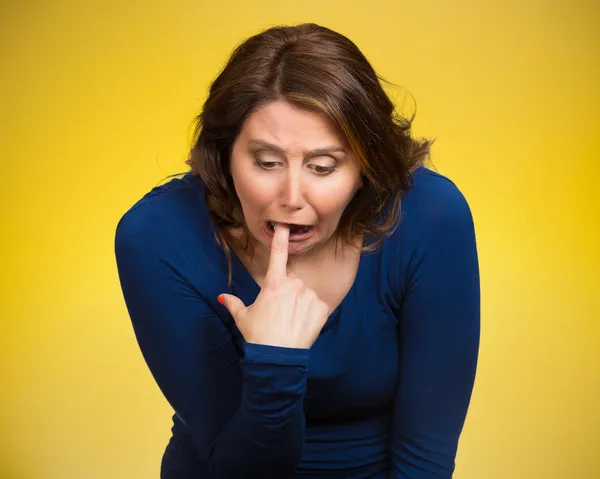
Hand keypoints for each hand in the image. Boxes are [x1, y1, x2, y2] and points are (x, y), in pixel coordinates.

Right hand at [218, 224, 328, 348]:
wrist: (278, 357)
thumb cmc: (259, 336)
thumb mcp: (243, 318)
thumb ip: (233, 304)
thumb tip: (221, 297)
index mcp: (274, 283)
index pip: (278, 254)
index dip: (281, 237)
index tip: (285, 224)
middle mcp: (294, 285)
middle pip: (292, 283)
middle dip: (288, 294)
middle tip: (279, 314)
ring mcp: (310, 296)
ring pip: (305, 295)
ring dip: (300, 304)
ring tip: (291, 322)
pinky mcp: (322, 308)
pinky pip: (318, 306)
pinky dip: (312, 314)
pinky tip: (303, 325)